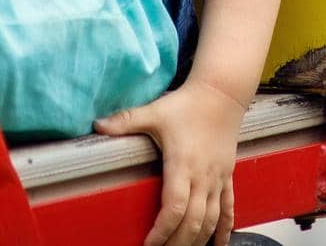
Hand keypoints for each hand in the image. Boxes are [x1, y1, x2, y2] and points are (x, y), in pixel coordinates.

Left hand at [93, 78, 247, 245]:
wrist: (221, 94)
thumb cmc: (187, 104)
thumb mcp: (154, 111)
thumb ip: (126, 121)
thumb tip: (97, 125)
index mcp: (183, 164)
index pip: (174, 207)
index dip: (162, 231)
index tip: (149, 244)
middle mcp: (202, 176)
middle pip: (193, 222)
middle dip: (177, 243)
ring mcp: (217, 179)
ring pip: (211, 220)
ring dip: (197, 241)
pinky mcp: (226, 177)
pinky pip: (228, 209)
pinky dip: (224, 229)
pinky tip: (218, 245)